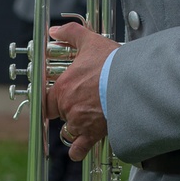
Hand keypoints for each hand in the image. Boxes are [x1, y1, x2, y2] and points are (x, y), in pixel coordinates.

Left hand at [45, 22, 116, 162]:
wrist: (133, 82)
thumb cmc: (112, 63)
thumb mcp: (90, 42)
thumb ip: (70, 34)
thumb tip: (55, 30)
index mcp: (63, 88)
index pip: (46, 99)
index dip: (52, 99)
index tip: (56, 98)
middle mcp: (68, 107)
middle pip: (60, 113)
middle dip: (69, 109)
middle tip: (82, 101)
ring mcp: (80, 122)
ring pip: (71, 129)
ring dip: (76, 125)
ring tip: (88, 118)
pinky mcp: (94, 134)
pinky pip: (79, 148)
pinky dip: (78, 150)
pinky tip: (78, 150)